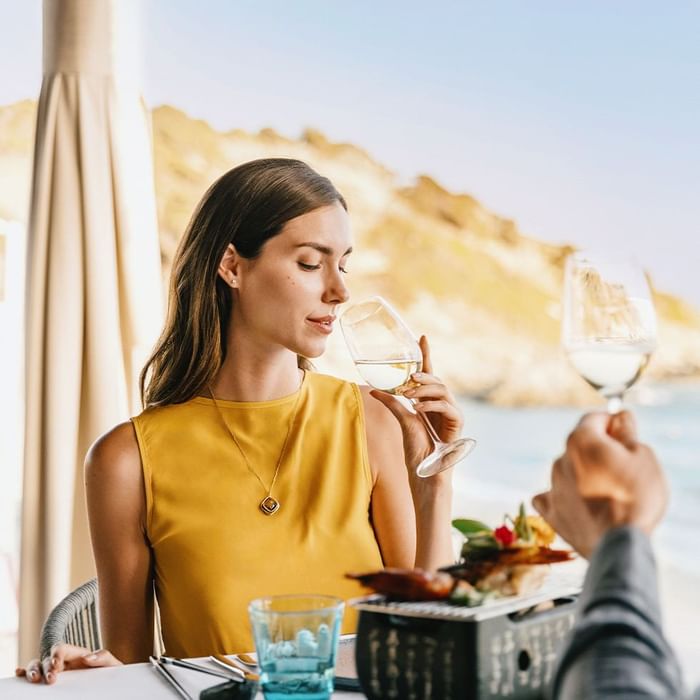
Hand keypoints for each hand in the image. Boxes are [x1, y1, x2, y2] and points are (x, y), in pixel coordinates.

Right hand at [16, 644, 121, 683]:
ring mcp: (56, 672)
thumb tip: (88, 657)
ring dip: (32, 671)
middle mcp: (63, 662)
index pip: (61, 649)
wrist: (110, 684)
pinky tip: (19, 674)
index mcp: (76, 654)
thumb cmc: (109, 672)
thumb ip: (103, 657)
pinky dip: (25, 673)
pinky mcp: (51, 681)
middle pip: (46, 658)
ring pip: (38, 666)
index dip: (56, 655)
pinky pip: (36, 676)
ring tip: (33, 679)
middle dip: (44, 667)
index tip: (56, 665)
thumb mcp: (111, 664)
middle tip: (50, 679)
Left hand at [370, 335, 463, 476]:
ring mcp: (451, 413)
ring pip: (442, 391)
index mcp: (430, 401)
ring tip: (409, 394)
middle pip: (437, 380)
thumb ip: (392, 403)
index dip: (426, 355)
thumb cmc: (416, 449)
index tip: (421, 336)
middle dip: (423, 375)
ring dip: (425, 390)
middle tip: (410, 377)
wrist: (425, 472)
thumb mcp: (402, 421)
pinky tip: (417, 407)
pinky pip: (446, 407)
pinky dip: (431, 405)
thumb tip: (374, 389)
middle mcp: (442, 404)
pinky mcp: (457, 424)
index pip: (428, 373)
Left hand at [533, 411, 667, 558]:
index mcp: (580, 441)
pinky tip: (578, 504)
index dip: (611, 423)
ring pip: (569, 471)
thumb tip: (621, 418)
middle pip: (581, 446)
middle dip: (600, 451)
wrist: (620, 543)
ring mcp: (553, 486)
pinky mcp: (551, 512)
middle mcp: (560, 460)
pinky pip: (552, 496)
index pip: (594, 419)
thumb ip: (627, 433)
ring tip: (610, 494)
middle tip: (624, 469)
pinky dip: (565, 497)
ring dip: (585, 475)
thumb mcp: (642, 457)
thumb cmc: (635, 496)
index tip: (625, 433)